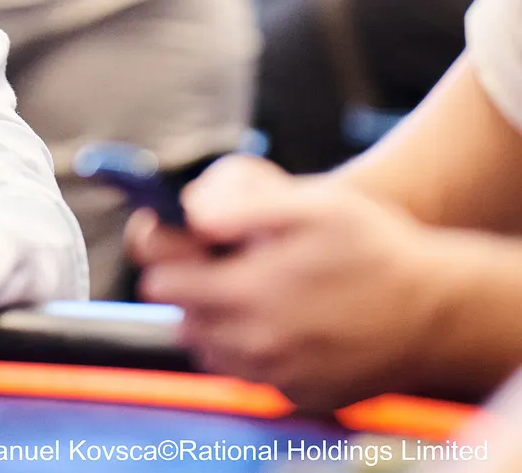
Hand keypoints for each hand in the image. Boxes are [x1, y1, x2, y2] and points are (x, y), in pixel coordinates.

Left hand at [127, 155, 442, 410]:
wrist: (439, 308)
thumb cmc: (374, 246)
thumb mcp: (307, 202)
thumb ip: (237, 203)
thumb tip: (189, 214)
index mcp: (243, 294)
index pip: (159, 277)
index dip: (168, 249)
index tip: (190, 239)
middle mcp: (253, 344)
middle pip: (181, 316)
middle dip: (192, 286)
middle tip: (229, 263)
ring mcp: (277, 376)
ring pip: (211, 350)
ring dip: (218, 321)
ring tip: (257, 292)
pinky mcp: (300, 395)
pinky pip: (252, 375)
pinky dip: (255, 351)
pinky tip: (286, 324)